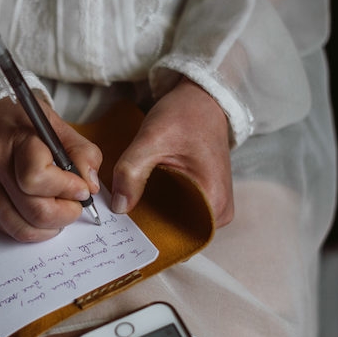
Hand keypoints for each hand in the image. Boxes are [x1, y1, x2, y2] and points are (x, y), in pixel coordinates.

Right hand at [0, 98, 102, 241]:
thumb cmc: (18, 119)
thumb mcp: (55, 123)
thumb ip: (81, 151)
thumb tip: (91, 185)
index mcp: (14, 140)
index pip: (38, 178)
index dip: (67, 189)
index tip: (81, 188)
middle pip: (34, 211)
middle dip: (65, 214)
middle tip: (75, 204)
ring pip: (22, 228)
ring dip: (50, 227)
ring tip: (60, 212)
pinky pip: (8, 229)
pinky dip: (32, 230)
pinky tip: (41, 216)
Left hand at [111, 79, 233, 226]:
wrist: (202, 99)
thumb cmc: (185, 115)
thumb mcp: (152, 140)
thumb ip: (131, 172)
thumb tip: (119, 208)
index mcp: (214, 200)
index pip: (179, 237)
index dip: (148, 235)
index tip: (123, 230)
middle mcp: (219, 211)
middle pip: (177, 234)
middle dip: (147, 226)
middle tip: (119, 217)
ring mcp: (213, 206)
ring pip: (176, 224)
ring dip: (152, 216)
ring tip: (128, 204)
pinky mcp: (204, 198)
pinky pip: (178, 212)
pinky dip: (158, 207)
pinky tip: (140, 197)